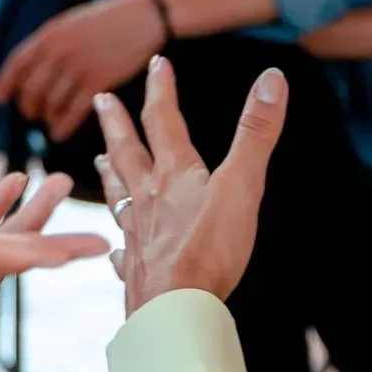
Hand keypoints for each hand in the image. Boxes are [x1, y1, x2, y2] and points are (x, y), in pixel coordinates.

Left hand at [0, 0, 164, 141]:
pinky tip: (59, 132)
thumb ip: (49, 43)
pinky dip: (62, 125)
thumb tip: (29, 69)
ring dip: (47, 116)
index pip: (17, 64)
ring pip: (51, 103)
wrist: (144, 15)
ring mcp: (79, 66)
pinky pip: (73, 112)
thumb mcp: (70, 22)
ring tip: (49, 120)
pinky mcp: (100, 81)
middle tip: (30, 113)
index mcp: (50, 33)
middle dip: (28, 105)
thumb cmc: (107, 19)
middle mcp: (60, 51)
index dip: (5, 84)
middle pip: (31, 89)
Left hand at [92, 57, 287, 315]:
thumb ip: (256, 133)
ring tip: (99, 161)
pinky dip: (118, 247)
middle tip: (100, 99)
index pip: (164, 120)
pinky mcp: (137, 270)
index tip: (157, 63)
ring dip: (110, 174)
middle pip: (127, 151)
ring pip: (118, 195)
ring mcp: (138, 234)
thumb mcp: (242, 184)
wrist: (176, 308)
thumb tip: (272, 79)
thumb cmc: (211, 249)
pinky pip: (123, 253)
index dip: (162, 89)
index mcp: (174, 174)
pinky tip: (115, 251)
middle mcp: (148, 198)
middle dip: (116, 122)